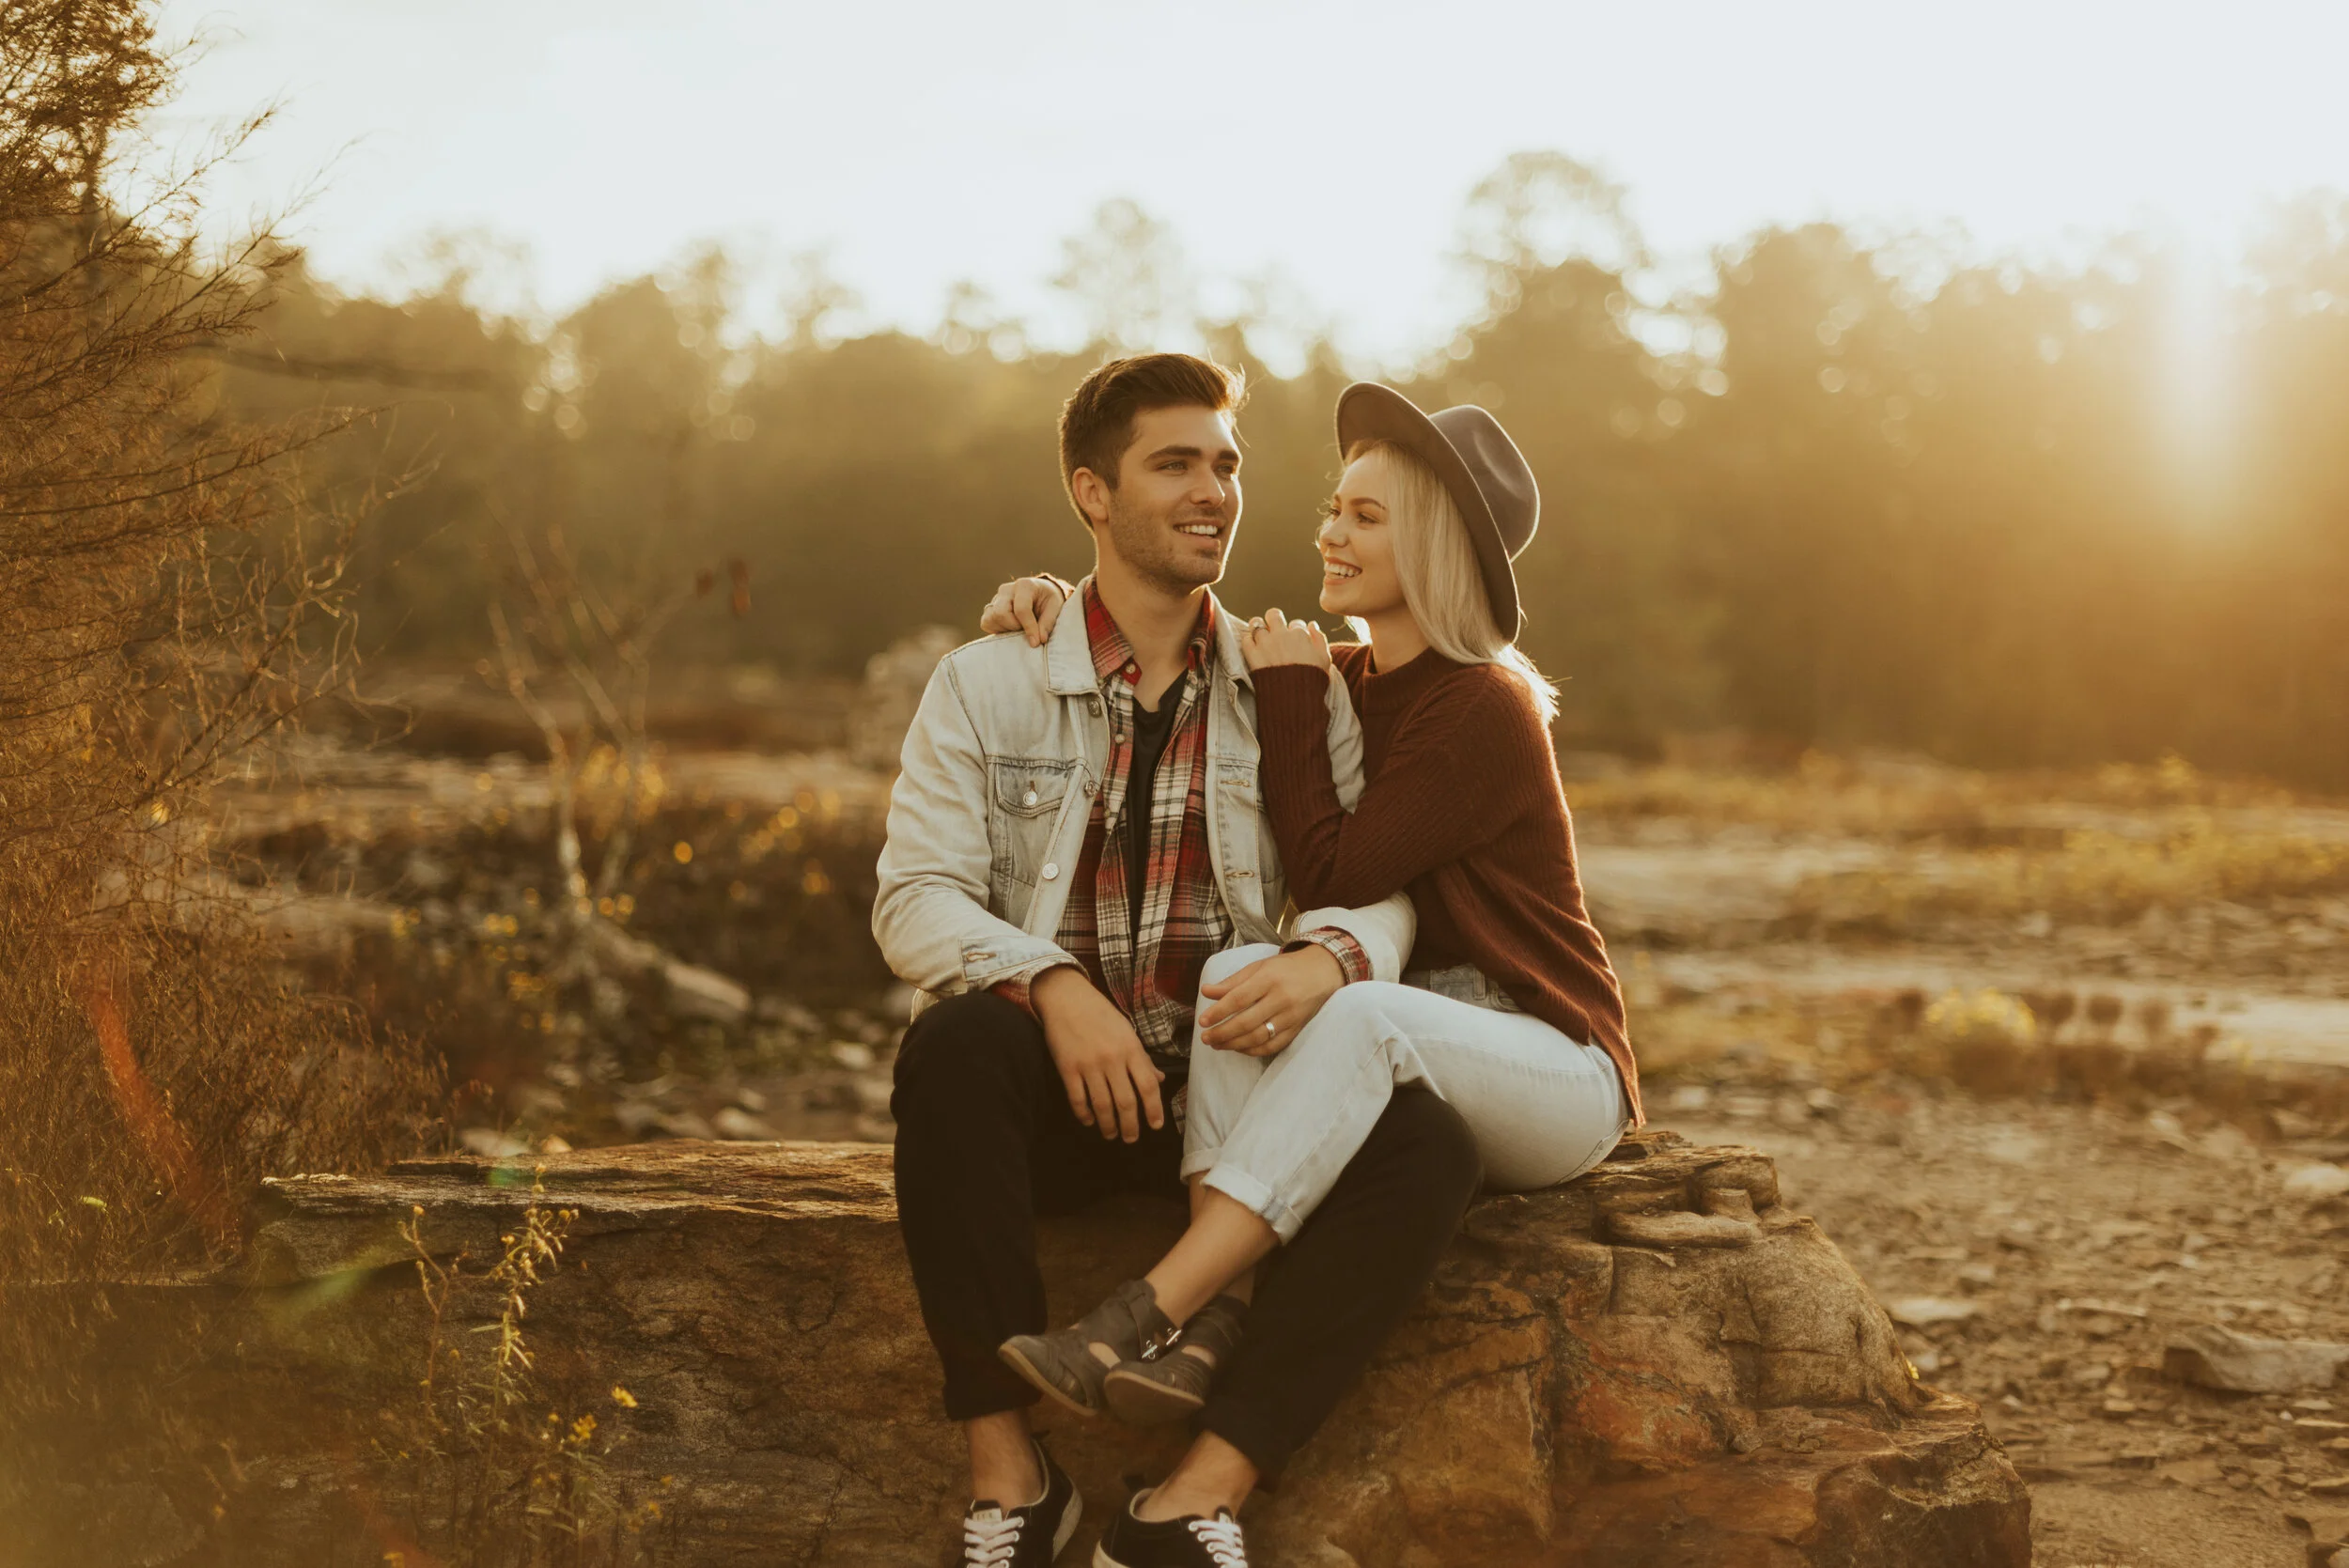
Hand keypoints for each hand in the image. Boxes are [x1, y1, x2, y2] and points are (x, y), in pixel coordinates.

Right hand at [980, 575, 1070, 645]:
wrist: (1040, 594)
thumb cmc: (1048, 600)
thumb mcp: (1055, 607)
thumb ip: (1048, 622)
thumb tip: (1039, 639)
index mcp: (1024, 585)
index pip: (1021, 609)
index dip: (1029, 628)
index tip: (1036, 642)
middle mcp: (1006, 590)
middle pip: (1001, 613)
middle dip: (1014, 627)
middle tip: (1026, 631)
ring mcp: (995, 599)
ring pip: (991, 619)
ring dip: (1006, 629)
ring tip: (1020, 629)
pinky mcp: (989, 609)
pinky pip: (986, 623)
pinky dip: (997, 630)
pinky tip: (1010, 629)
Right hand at [1032, 965, 1164, 1140]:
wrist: (1067, 998)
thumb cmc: (1100, 1014)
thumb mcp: (1127, 1032)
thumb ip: (1142, 1059)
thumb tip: (1159, 1080)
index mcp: (1131, 1049)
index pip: (1148, 1086)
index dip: (1153, 1109)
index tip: (1156, 1126)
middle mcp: (1112, 1059)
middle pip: (1126, 1102)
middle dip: (1131, 1126)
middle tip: (1131, 1138)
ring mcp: (1088, 1065)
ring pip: (1102, 1105)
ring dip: (1108, 1126)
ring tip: (1111, 1134)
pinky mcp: (1067, 1068)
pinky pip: (1077, 1100)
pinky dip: (1084, 1115)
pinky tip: (1089, 1121)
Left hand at [1197, 945, 1344, 1056]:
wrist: (1322, 972)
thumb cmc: (1286, 968)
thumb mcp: (1258, 967)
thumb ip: (1232, 981)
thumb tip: (1206, 991)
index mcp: (1269, 978)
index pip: (1239, 999)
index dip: (1218, 1012)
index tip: (1202, 1021)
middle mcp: (1281, 998)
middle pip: (1247, 1022)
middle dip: (1222, 1033)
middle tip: (1205, 1038)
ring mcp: (1291, 1016)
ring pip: (1258, 1037)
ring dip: (1234, 1045)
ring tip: (1217, 1045)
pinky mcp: (1297, 1029)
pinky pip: (1272, 1046)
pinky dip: (1253, 1050)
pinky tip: (1238, 1048)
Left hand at [1237, 607, 1331, 672]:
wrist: (1294, 697)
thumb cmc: (1312, 679)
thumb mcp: (1325, 659)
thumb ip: (1319, 639)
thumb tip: (1312, 624)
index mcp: (1300, 634)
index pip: (1296, 623)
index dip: (1296, 631)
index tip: (1295, 641)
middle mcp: (1281, 635)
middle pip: (1273, 614)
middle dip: (1274, 619)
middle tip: (1274, 629)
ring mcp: (1265, 643)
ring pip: (1256, 623)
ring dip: (1258, 628)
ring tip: (1261, 636)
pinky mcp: (1252, 654)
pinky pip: (1245, 639)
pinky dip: (1248, 641)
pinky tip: (1253, 648)